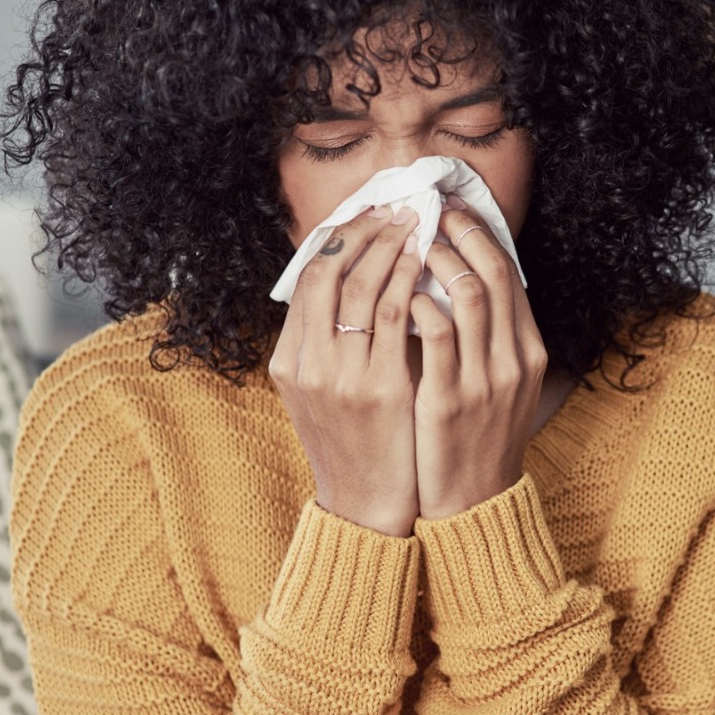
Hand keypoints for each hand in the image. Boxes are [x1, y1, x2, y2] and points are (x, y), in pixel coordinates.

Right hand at [268, 205, 423, 536]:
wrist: (365, 508)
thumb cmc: (354, 445)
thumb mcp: (322, 393)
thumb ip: (326, 345)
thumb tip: (350, 286)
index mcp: (289, 361)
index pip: (306, 278)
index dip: (339, 238)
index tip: (369, 215)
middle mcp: (307, 364)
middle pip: (326, 272)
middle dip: (364, 231)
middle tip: (396, 207)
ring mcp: (338, 376)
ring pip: (358, 286)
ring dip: (389, 246)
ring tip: (416, 223)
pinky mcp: (377, 389)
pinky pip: (391, 316)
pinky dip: (407, 281)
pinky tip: (426, 263)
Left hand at [408, 205, 549, 519]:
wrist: (474, 502)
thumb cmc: (477, 436)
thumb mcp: (500, 384)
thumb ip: (490, 338)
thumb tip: (463, 281)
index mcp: (528, 350)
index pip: (510, 273)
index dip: (480, 233)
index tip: (451, 210)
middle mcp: (513, 360)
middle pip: (494, 273)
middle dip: (460, 233)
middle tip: (427, 211)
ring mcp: (485, 380)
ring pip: (469, 295)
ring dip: (437, 261)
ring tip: (409, 245)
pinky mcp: (449, 401)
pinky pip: (435, 336)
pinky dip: (417, 305)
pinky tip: (396, 296)